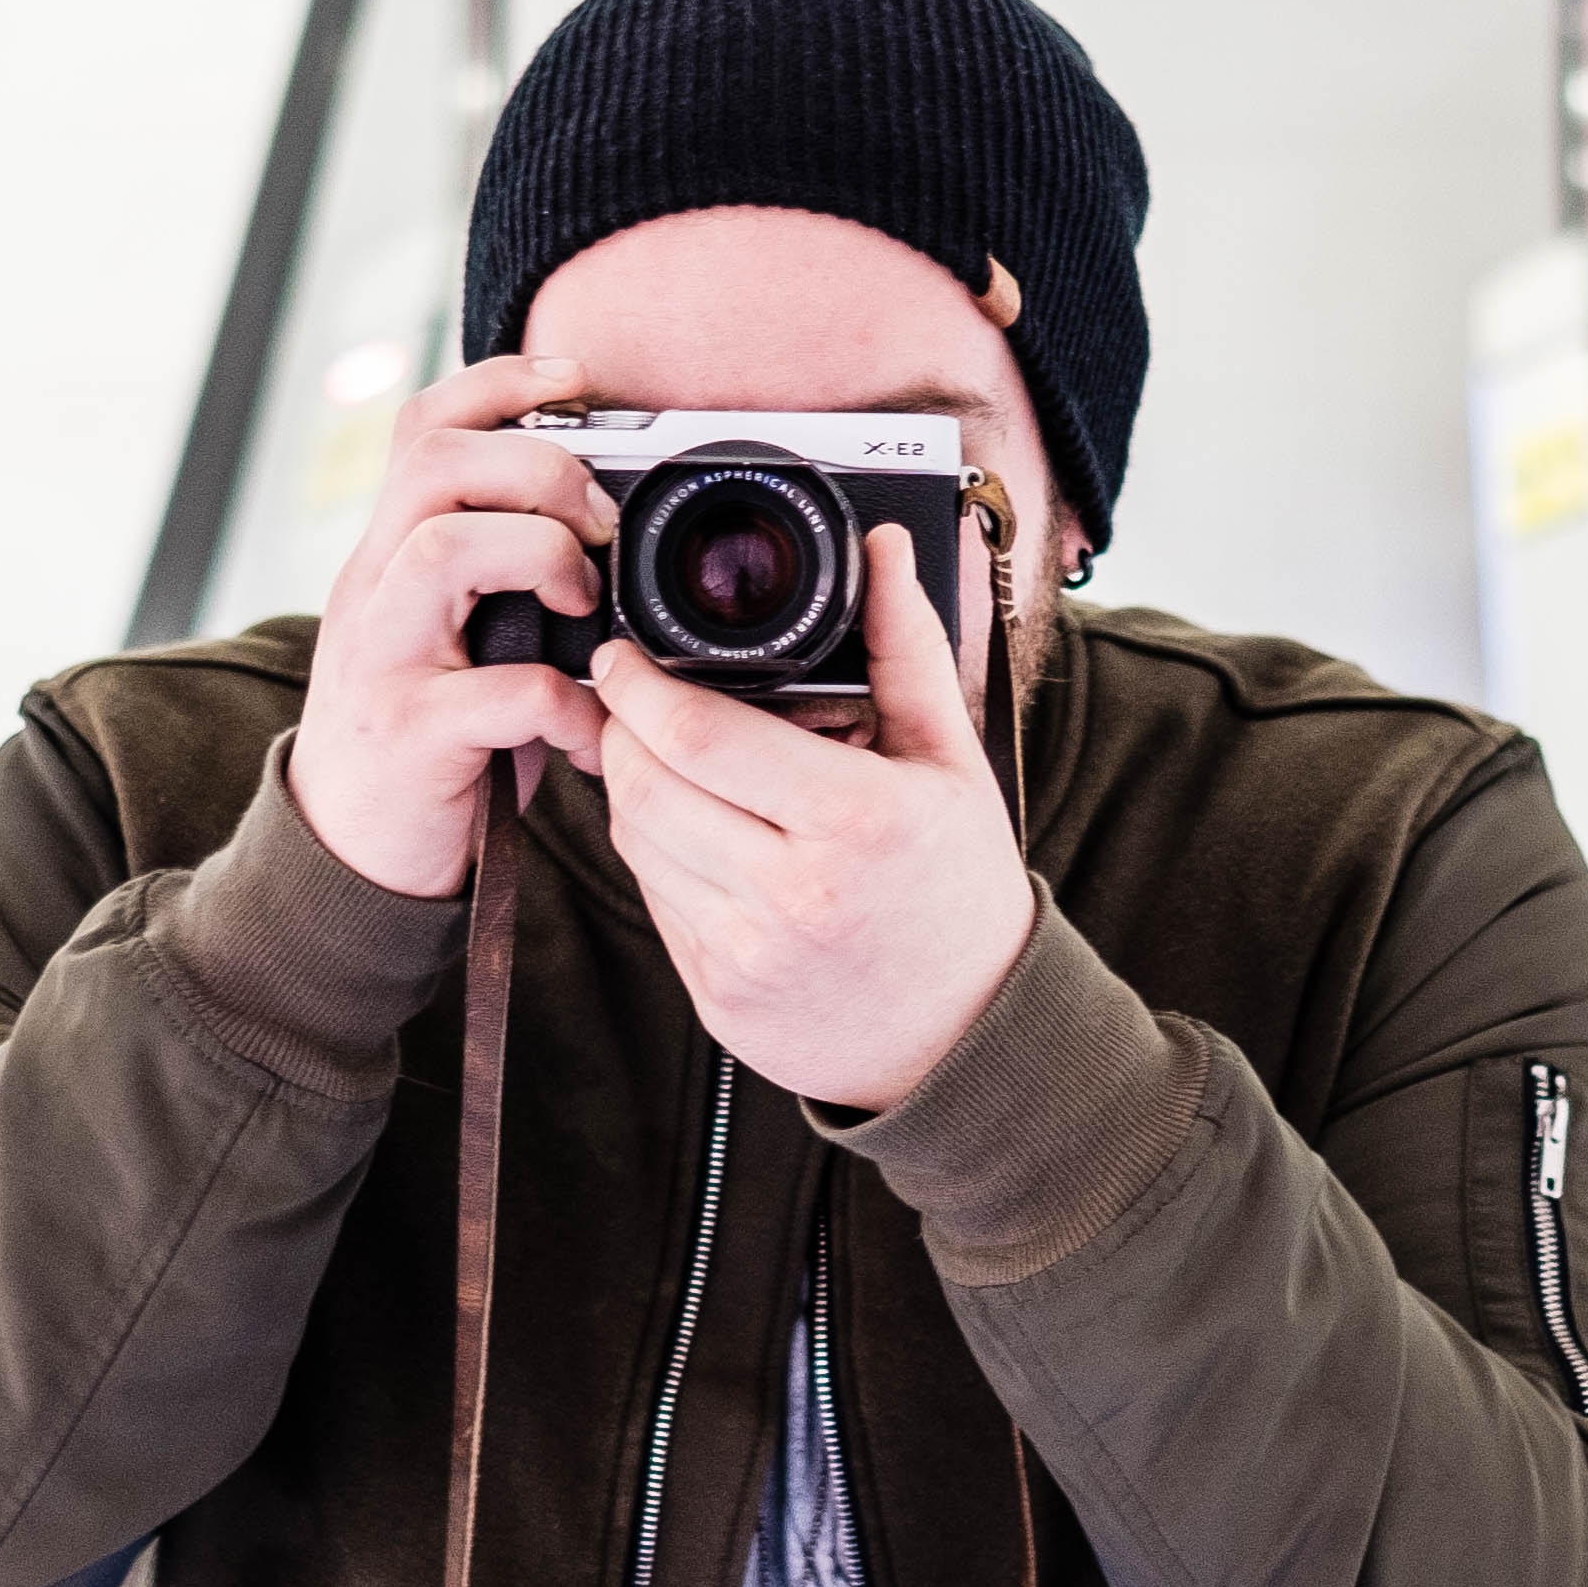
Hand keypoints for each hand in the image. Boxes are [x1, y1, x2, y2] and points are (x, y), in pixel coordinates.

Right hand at [290, 352, 619, 899]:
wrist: (344, 852)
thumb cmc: (426, 737)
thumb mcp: (444, 633)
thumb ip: (496, 574)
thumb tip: (607, 521)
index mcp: (390, 553)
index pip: (426, 428)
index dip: (500, 384)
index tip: (576, 380)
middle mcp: (374, 589)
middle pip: (437, 465)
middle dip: (539, 470)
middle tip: (598, 525)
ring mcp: (385, 658)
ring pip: (446, 548)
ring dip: (541, 557)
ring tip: (586, 603)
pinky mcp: (411, 735)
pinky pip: (503, 691)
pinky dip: (568, 704)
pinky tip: (591, 731)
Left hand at [585, 525, 1034, 1108]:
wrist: (967, 1036)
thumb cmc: (960, 890)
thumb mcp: (949, 760)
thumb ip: (906, 647)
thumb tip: (888, 550)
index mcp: (853, 821)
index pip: (698, 735)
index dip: (639, 684)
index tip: (626, 653)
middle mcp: (791, 894)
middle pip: (645, 785)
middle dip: (620, 727)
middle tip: (628, 695)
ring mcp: (745, 953)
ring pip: (634, 841)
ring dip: (629, 785)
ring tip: (662, 755)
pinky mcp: (716, 997)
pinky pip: (652, 898)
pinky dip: (654, 849)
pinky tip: (693, 826)